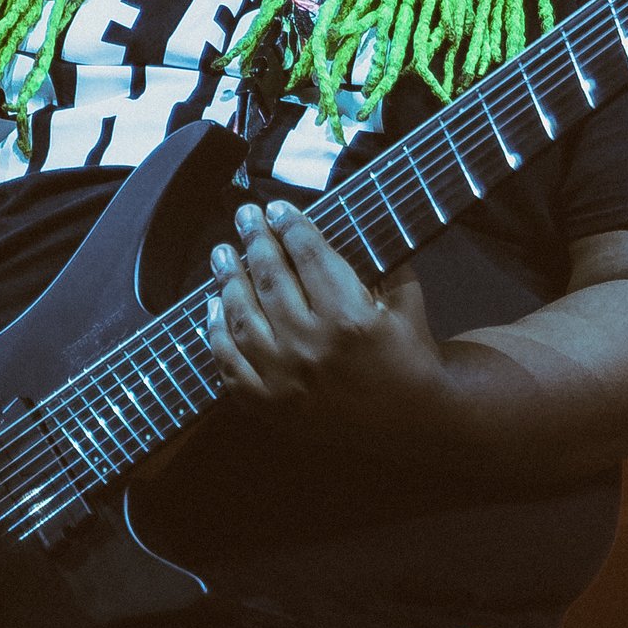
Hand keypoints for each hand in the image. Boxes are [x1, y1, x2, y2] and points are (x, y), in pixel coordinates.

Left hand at [206, 200, 448, 428]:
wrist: (412, 419)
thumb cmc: (411, 352)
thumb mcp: (405, 298)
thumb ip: (375, 261)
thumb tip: (337, 225)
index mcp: (349, 317)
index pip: (308, 256)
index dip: (290, 227)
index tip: (277, 208)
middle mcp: (311, 346)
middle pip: (270, 280)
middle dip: (255, 241)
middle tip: (244, 216)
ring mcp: (284, 379)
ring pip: (243, 318)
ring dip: (228, 281)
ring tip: (222, 254)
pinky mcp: (269, 406)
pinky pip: (229, 364)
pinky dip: (217, 333)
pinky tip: (214, 307)